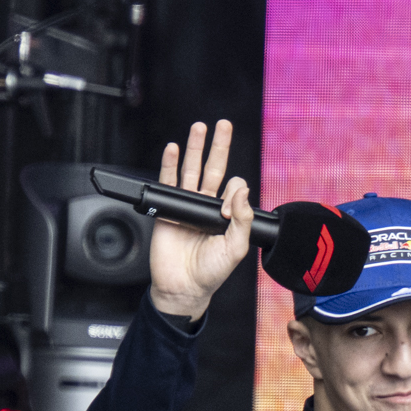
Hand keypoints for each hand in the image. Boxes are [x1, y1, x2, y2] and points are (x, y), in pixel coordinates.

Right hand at [149, 119, 252, 319]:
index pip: (233, 190)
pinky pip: (169, 182)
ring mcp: (187, 206)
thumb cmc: (210, 273)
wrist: (183, 286)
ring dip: (195, 147)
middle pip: (214, 169)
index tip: (227, 212)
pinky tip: (173, 148)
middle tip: (223, 124)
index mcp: (227, 217)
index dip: (234, 194)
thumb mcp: (236, 248)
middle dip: (219, 146)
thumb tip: (241, 191)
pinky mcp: (168, 209)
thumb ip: (242, 219)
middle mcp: (208, 208)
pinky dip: (169, 164)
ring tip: (199, 127)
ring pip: (192, 170)